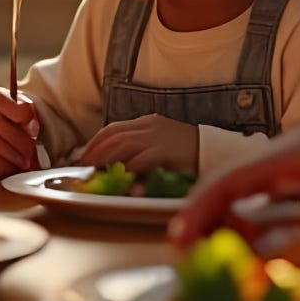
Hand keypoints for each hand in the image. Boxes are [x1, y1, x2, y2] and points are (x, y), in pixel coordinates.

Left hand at [80, 113, 197, 172]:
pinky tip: (120, 178)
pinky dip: (128, 170)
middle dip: (95, 150)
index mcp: (147, 122)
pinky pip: (140, 160)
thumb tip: (122, 163)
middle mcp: (148, 127)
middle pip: (113, 136)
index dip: (96, 140)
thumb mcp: (162, 142)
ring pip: (121, 145)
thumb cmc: (189, 150)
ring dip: (105, 158)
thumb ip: (143, 147)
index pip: (113, 127)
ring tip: (95, 170)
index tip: (85, 152)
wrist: (215, 148)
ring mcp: (156, 138)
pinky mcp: (164, 151)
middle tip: (84, 164)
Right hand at [171, 122, 299, 246]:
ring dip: (227, 220)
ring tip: (208, 257)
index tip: (180, 237)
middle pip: (234, 179)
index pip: (240, 174)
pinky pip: (271, 197)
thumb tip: (286, 262)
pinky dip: (253, 221)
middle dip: (205, 215)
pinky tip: (246, 249)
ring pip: (249, 189)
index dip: (205, 206)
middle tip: (184, 255)